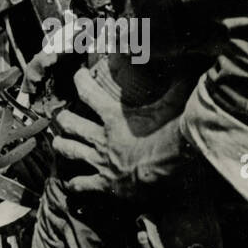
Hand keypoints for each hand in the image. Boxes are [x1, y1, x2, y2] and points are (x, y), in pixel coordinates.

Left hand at [52, 67, 187, 197]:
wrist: (169, 166)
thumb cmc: (172, 134)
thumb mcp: (174, 104)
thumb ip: (178, 84)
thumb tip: (190, 62)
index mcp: (114, 117)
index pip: (88, 93)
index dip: (80, 81)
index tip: (77, 74)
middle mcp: (101, 138)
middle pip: (70, 124)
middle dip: (62, 119)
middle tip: (60, 117)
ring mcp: (100, 161)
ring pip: (70, 151)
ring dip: (61, 146)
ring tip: (57, 143)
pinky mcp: (104, 183)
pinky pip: (82, 184)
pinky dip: (75, 184)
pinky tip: (71, 185)